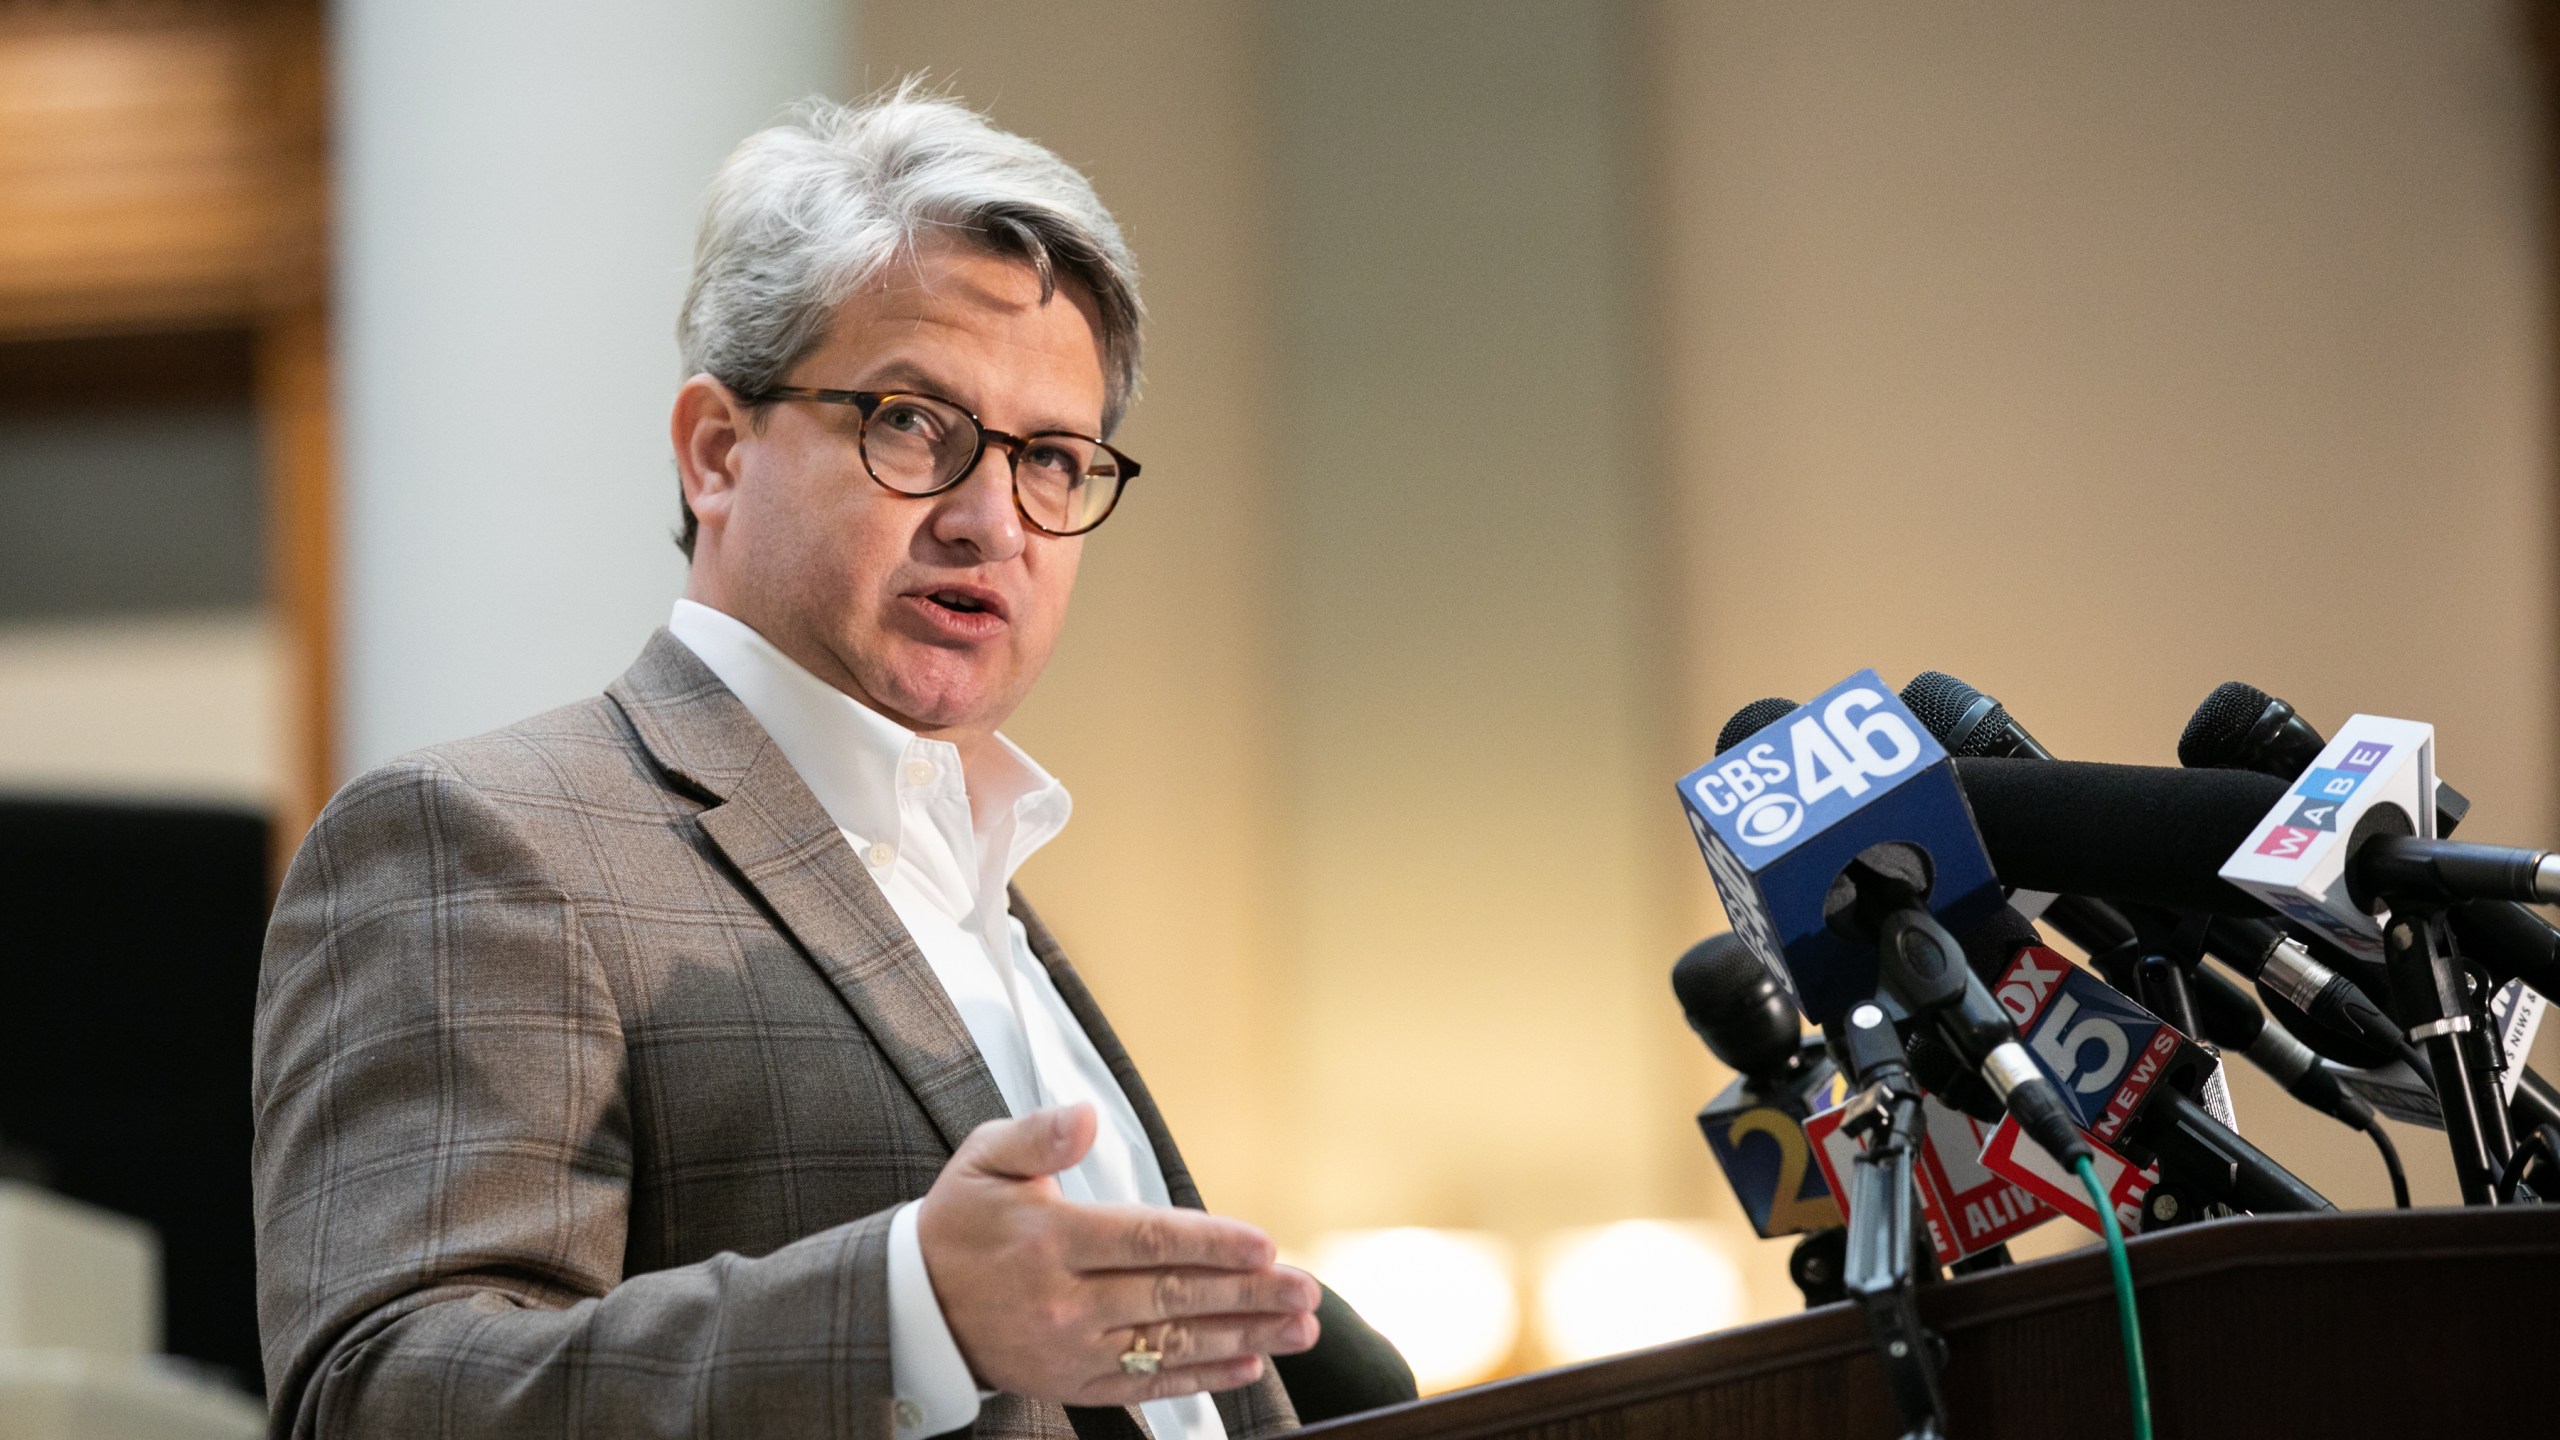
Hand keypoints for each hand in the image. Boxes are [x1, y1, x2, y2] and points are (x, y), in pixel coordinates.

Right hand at [915, 1104, 1320, 1403]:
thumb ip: (1039, 1135)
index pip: (1146, 1241)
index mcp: (1049, 1239)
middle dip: (1248, 1294)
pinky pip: (1147, 1384)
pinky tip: (1249, 1364)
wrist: (913, 1306)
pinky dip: (1202, 1377)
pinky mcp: (1073, 1382)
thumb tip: (1086, 1116)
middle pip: (1171, 1298)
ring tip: (1299, 1329)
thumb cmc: (959, 1222)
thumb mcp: (984, 1159)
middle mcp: (1064, 1300)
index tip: (1266, 1245)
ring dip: (1243, 1336)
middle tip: (1307, 1290)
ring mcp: (1070, 1349)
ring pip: (1170, 1344)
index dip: (1211, 1243)